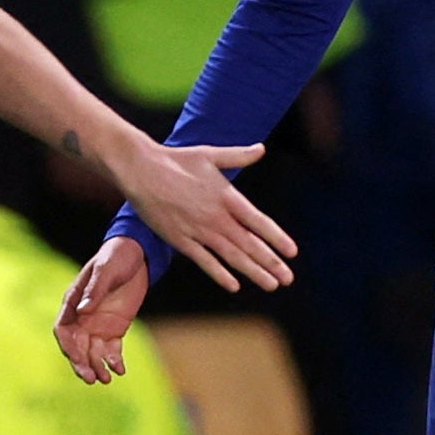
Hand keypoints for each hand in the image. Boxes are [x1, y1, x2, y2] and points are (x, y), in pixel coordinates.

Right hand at [55, 236, 151, 383]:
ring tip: (107, 379)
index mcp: (73, 302)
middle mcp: (82, 317)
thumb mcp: (106, 270)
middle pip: (76, 347)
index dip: (68, 347)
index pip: (63, 330)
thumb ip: (94, 290)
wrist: (137, 254)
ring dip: (97, 366)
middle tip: (91, 379)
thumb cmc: (116, 257)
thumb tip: (83, 311)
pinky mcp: (115, 329)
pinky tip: (121, 370)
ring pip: (93, 352)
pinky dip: (114, 361)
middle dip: (81, 364)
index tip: (78, 359)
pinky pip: (111, 350)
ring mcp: (98, 325)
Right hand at [109, 138, 294, 293]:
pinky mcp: (180, 240)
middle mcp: (216, 217)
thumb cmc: (176, 160)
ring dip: (253, 272)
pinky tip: (234, 286)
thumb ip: (238, 156)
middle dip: (271, 263)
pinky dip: (220, 274)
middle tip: (288, 279)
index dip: (277, 238)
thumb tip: (261, 149)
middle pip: (249, 244)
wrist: (141, 169)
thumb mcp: (210, 155)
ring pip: (232, 256)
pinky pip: (204, 261)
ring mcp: (198, 230)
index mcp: (227, 196)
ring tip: (271, 285)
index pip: (259, 222)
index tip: (292, 252)